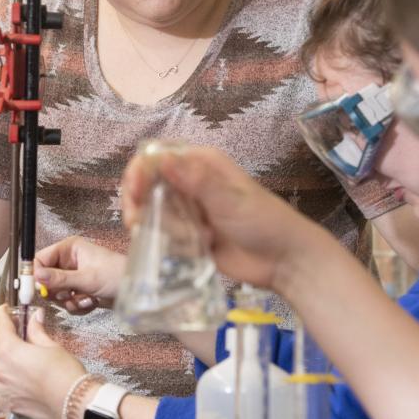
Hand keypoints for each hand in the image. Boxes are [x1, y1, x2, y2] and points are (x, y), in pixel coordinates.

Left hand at [0, 304, 84, 418]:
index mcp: (10, 350)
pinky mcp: (7, 403)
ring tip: (7, 353)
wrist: (72, 401)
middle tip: (14, 327)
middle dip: (1, 332)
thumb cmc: (64, 372)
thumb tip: (34, 317)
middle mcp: (1, 368)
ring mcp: (1, 387)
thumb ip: (37, 331)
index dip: (2, 314)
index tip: (5, 309)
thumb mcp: (51, 345)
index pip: (1, 325)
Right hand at [34, 236, 126, 314]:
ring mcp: (73, 276)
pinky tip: (91, 302)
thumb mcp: (86, 278)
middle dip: (57, 292)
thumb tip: (37, 276)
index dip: (35, 275)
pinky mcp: (78, 289)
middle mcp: (68, 261)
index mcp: (69, 248)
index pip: (40, 259)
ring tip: (85, 297)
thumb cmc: (117, 275)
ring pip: (55, 294)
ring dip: (69, 301)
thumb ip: (60, 279)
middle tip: (68, 294)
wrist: (135, 290)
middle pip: (45, 279)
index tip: (35, 290)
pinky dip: (77, 305)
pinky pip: (66, 302)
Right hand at [122, 145, 314, 290]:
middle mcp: (190, 183)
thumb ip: (196, 180)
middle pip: (147, 184)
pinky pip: (164, 236)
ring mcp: (189, 210)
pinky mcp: (189, 236)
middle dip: (139, 203)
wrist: (285, 261)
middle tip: (138, 223)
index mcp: (201, 164)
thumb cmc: (263, 222)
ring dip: (156, 226)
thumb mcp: (230, 199)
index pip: (157, 156)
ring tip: (180, 240)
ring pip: (153, 212)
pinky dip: (166, 243)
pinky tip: (188, 251)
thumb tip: (161, 159)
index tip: (133, 193)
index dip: (139, 171)